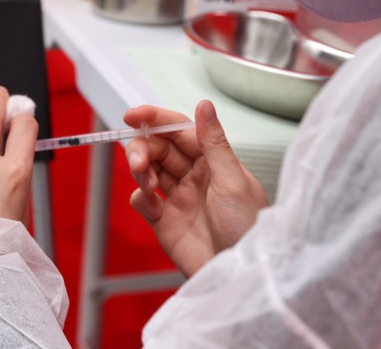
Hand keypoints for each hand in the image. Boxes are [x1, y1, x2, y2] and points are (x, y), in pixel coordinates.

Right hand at [125, 99, 268, 276]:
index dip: (155, 119)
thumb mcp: (233, 181)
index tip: (133, 115)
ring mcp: (178, 196)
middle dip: (143, 149)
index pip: (179, 129)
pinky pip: (142, 199)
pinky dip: (142, 199)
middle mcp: (194, 175)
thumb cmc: (247, 229)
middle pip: (158, 148)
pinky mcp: (164, 219)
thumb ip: (214, 142)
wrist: (238, 276)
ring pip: (147, 169)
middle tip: (138, 162)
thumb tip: (205, 105)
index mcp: (213, 160)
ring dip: (141, 171)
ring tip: (149, 185)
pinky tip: (155, 209)